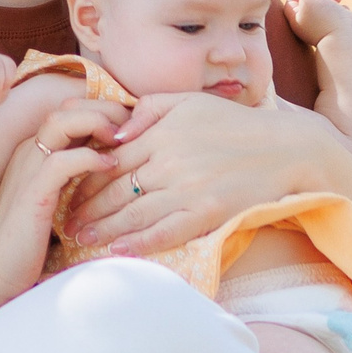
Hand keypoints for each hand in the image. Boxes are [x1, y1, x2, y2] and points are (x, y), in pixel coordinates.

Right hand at [0, 105, 112, 308]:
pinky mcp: (33, 192)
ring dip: (97, 123)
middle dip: (105, 109)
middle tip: (135, 126)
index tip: (131, 127)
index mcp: (35, 152)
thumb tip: (112, 166)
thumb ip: (74, 179)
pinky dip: (90, 158)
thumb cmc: (29, 240)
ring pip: (61, 122)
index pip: (70, 112)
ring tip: (123, 139)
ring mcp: (28, 169)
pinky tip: (111, 166)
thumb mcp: (55, 200)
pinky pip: (63, 161)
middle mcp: (29, 152)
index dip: (102, 111)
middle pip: (67, 108)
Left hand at [66, 90, 323, 255]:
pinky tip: (120, 251)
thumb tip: (114, 133)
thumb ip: (148, 109)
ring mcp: (189, 189)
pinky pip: (167, 231)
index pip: (111, 160)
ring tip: (81, 240)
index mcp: (162, 134)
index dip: (85, 178)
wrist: (286, 148)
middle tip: (65, 223)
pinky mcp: (208, 212)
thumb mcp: (189, 101)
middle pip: (117, 189)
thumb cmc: (236, 123)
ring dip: (105, 230)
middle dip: (87, 209)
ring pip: (135, 213)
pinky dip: (141, 243)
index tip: (67, 191)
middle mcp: (170, 162)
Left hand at [286, 0, 351, 49]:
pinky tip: (344, 9)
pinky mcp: (339, 27)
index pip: (291, 3)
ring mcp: (325, 27)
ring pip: (325, 7)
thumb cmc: (325, 19)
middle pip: (309, 3)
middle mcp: (309, 25)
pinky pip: (338, 14)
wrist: (346, 39)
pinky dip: (340, 7)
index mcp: (296, 21)